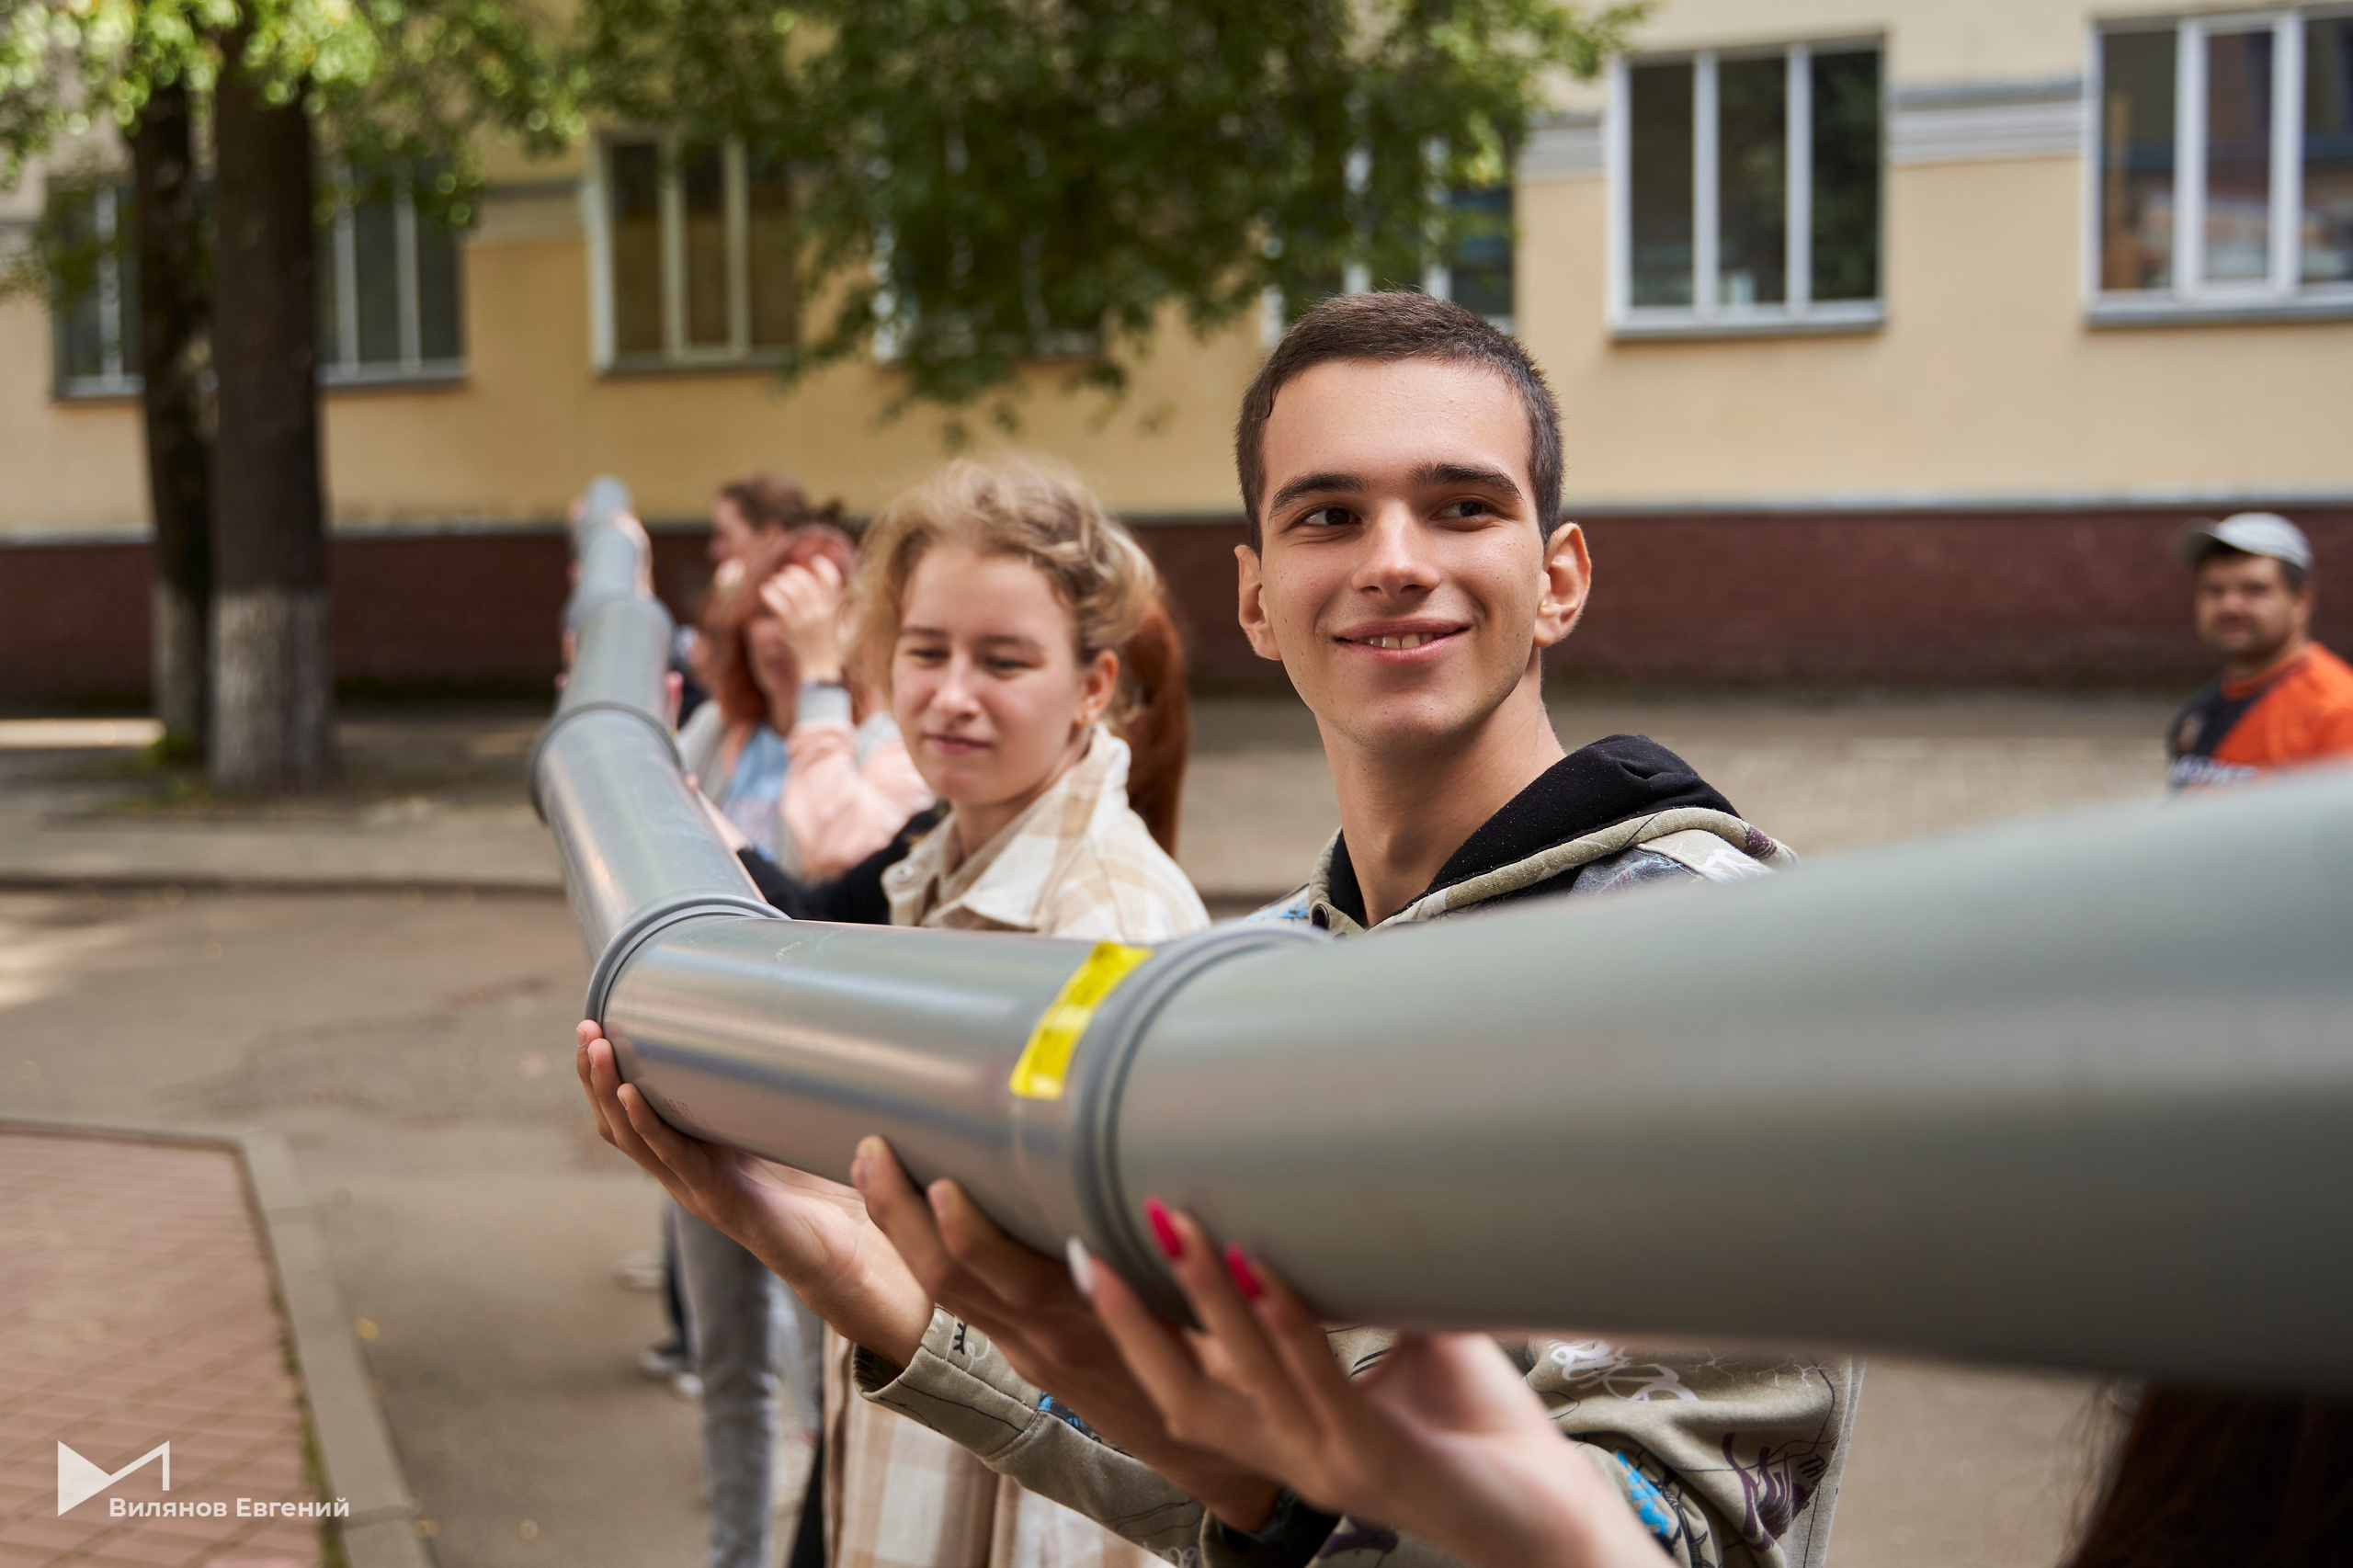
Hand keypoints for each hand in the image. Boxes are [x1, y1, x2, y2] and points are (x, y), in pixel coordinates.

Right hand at [574, 1021, 931, 1363]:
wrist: (842, 1254)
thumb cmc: (819, 1193)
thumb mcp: (780, 1131)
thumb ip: (768, 1094)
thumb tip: (779, 1029)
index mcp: (690, 1155)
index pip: (630, 1113)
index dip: (608, 1075)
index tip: (596, 1026)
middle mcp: (682, 1171)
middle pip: (617, 1122)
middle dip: (594, 1074)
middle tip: (584, 1027)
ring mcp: (694, 1186)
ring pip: (631, 1137)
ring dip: (608, 1090)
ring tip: (597, 1047)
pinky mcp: (717, 1196)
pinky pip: (672, 1156)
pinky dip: (647, 1124)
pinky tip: (631, 1094)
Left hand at [760, 557, 846, 685]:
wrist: (820, 671)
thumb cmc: (830, 650)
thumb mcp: (842, 627)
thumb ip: (843, 610)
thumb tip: (848, 596)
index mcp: (834, 610)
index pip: (831, 581)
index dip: (823, 567)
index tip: (814, 560)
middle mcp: (820, 612)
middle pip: (806, 582)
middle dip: (795, 573)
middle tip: (786, 573)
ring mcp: (805, 620)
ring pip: (791, 591)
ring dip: (780, 582)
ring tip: (774, 582)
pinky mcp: (790, 628)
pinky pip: (778, 604)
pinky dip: (770, 594)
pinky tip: (765, 590)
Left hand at [849, 1139, 1283, 1528]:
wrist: (1215, 1460)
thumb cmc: (1230, 1383)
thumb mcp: (1228, 1328)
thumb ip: (1191, 1271)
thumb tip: (1174, 1207)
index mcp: (1084, 1326)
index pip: (1002, 1277)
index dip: (965, 1232)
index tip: (941, 1180)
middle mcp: (1043, 1339)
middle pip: (947, 1279)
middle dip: (901, 1214)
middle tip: (872, 1151)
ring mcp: (1030, 1351)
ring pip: (946, 1291)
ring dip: (903, 1230)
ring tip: (874, 1167)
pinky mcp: (1032, 1355)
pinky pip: (970, 1301)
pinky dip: (937, 1251)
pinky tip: (924, 1214)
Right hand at [1076, 1203, 1670, 1567]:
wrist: (1561, 1519)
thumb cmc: (1486, 1434)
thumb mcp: (1416, 1345)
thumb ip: (1378, 1284)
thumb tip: (1356, 1191)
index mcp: (1287, 1438)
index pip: (1188, 1386)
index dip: (1134, 1334)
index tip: (1090, 1261)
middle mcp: (1294, 1459)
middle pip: (1184, 1396)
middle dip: (1134, 1323)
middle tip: (1091, 1250)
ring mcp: (1333, 1465)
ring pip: (1244, 1383)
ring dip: (1209, 1300)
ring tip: (1182, 1226)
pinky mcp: (1382, 1464)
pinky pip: (1323, 1389)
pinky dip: (1290, 1328)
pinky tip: (1268, 1274)